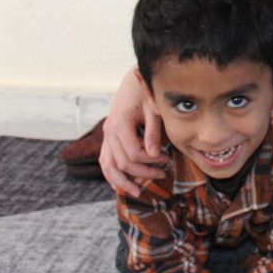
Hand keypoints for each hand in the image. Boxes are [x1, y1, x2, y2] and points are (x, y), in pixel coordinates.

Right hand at [100, 66, 166, 196]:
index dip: (151, 162)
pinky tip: (120, 185)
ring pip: (108, 166)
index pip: (133, 153)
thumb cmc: (146, 92)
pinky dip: (111, 174)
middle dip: (143, 172)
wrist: (133, 79)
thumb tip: (153, 155)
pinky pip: (105, 160)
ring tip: (137, 192)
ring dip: (122, 181)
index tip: (167, 160)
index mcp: (120, 123)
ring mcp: (106, 135)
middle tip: (162, 174)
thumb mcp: (153, 108)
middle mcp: (109, 131)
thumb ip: (153, 132)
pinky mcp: (108, 137)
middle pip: (123, 162)